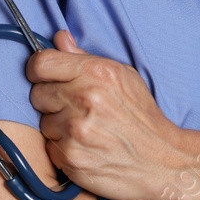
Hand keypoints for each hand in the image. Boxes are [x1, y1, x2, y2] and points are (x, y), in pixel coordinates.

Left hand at [25, 30, 182, 199]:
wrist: (161, 161)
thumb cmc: (142, 117)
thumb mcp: (123, 76)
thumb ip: (85, 58)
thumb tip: (59, 39)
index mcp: (96, 73)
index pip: (41, 63)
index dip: (38, 69)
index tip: (44, 76)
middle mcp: (84, 99)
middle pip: (37, 93)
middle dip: (51, 99)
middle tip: (74, 107)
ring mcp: (75, 131)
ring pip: (43, 122)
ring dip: (58, 126)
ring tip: (85, 129)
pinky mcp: (70, 157)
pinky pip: (49, 147)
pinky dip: (63, 148)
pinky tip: (85, 146)